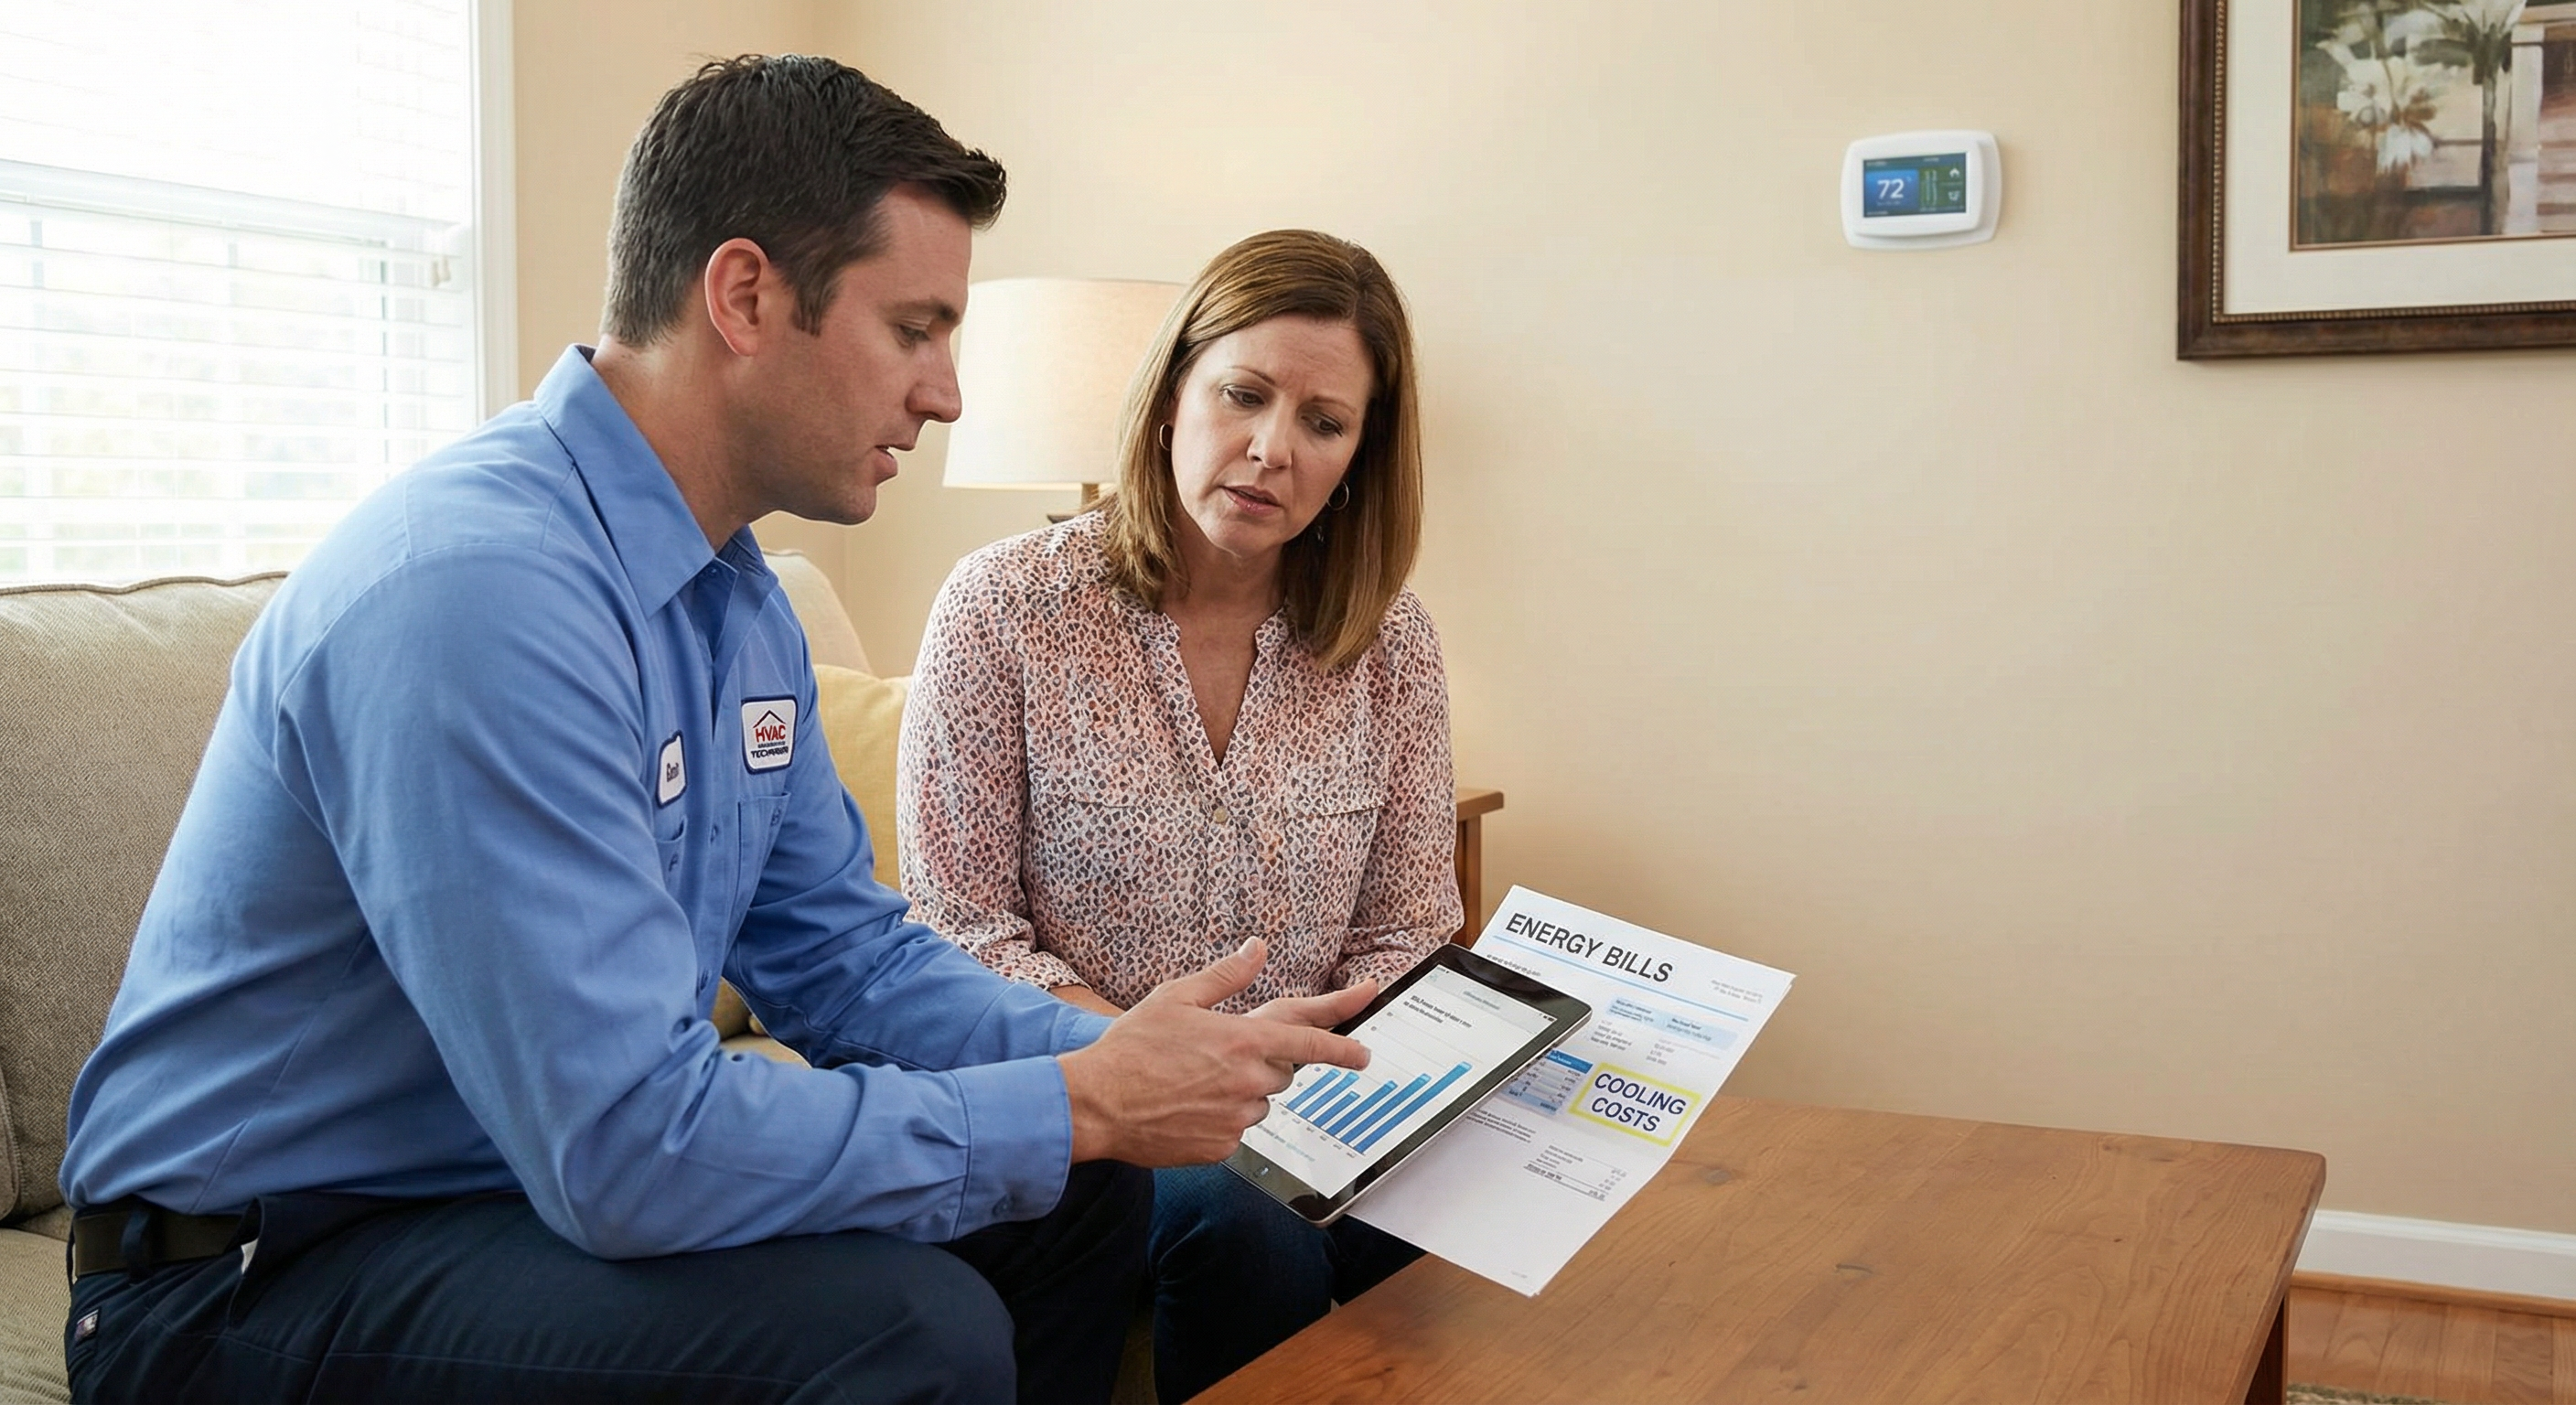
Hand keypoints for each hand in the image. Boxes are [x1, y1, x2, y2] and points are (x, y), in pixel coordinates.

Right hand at [1059, 938, 1371, 1166]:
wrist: (1097, 1104)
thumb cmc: (1132, 1047)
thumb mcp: (1177, 997)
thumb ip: (1226, 975)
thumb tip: (1257, 948)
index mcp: (1243, 1039)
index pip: (1311, 1041)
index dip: (1344, 1046)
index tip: (1365, 1053)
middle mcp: (1248, 1082)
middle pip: (1282, 1072)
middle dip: (1261, 1062)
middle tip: (1217, 1056)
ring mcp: (1236, 1119)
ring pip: (1260, 1103)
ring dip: (1241, 1092)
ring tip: (1193, 1082)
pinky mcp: (1221, 1148)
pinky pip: (1236, 1130)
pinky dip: (1219, 1119)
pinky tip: (1185, 1106)